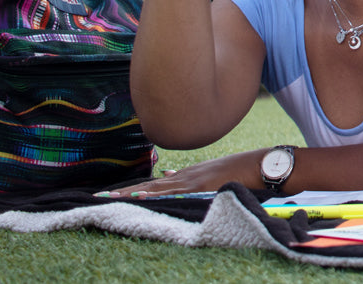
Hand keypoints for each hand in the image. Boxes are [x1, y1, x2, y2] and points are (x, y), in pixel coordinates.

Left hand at [97, 149, 262, 197]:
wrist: (263, 164)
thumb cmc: (244, 170)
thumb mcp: (215, 172)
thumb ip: (191, 175)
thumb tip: (167, 175)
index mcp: (189, 174)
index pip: (155, 183)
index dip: (133, 187)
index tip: (113, 191)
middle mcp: (187, 175)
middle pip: (149, 185)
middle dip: (124, 190)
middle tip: (98, 195)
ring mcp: (194, 180)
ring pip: (157, 188)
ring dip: (132, 193)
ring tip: (110, 197)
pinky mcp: (202, 185)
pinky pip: (175, 191)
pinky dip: (157, 193)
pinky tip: (141, 195)